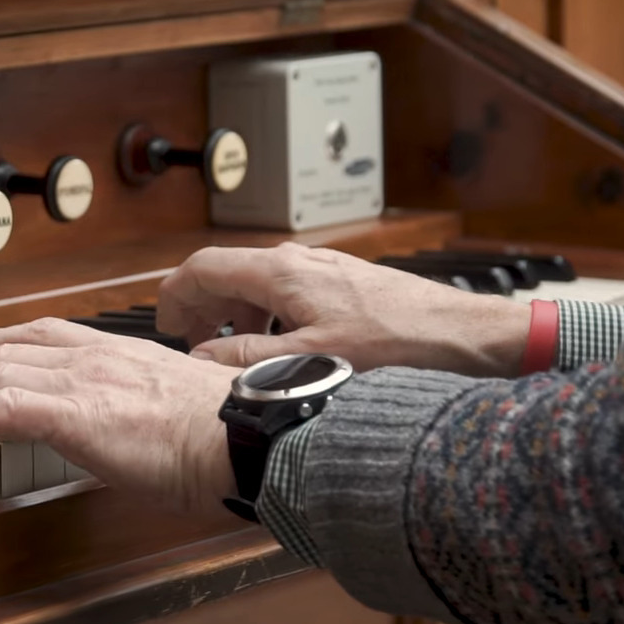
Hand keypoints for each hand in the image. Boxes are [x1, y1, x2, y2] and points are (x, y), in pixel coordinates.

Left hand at [0, 318, 240, 515]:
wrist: (247, 436)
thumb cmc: (225, 430)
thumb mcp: (174, 405)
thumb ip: (142, 404)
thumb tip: (132, 425)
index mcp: (118, 353)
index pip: (40, 340)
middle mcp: (92, 356)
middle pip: (6, 353)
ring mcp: (80, 381)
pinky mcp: (73, 414)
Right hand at [157, 242, 530, 376]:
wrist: (460, 335)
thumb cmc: (396, 345)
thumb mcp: (309, 361)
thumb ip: (246, 358)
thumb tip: (201, 359)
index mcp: (280, 272)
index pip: (202, 267)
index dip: (173, 295)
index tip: (162, 325)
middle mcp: (297, 261)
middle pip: (226, 273)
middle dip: (200, 307)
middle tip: (190, 345)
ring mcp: (320, 269)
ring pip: (256, 284)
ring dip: (232, 314)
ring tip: (231, 353)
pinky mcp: (341, 283)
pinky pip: (285, 292)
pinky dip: (264, 315)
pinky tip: (278, 349)